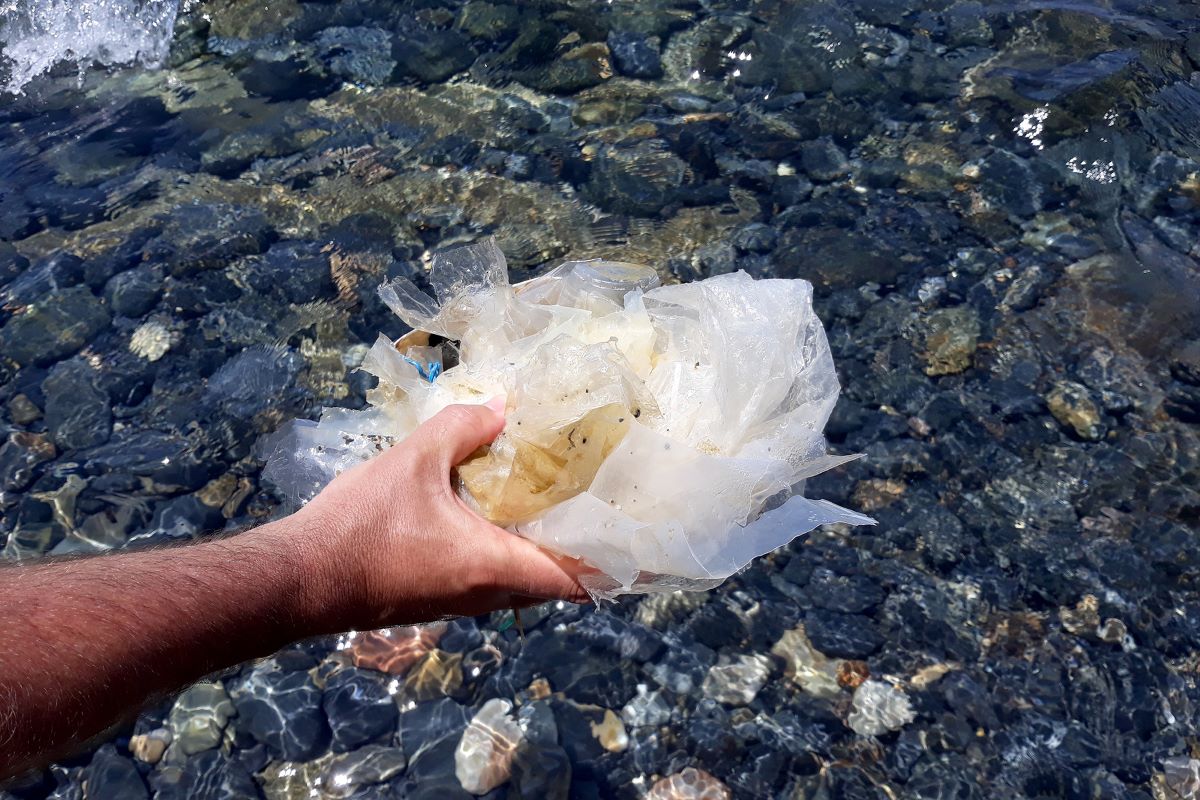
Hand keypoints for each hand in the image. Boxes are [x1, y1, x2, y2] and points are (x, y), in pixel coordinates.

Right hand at [292, 400, 589, 630]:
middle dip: (584, 552)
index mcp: (497, 565)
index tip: (644, 546)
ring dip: (544, 551)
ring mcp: (461, 601)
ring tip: (561, 506)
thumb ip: (462, 429)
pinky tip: (500, 513)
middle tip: (605, 510)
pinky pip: (491, 578)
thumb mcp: (414, 461)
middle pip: (555, 581)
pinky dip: (509, 552)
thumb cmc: (362, 525)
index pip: (578, 580)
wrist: (299, 579)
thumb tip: (499, 406)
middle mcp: (488, 593)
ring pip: (521, 581)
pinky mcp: (436, 597)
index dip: (616, 566)